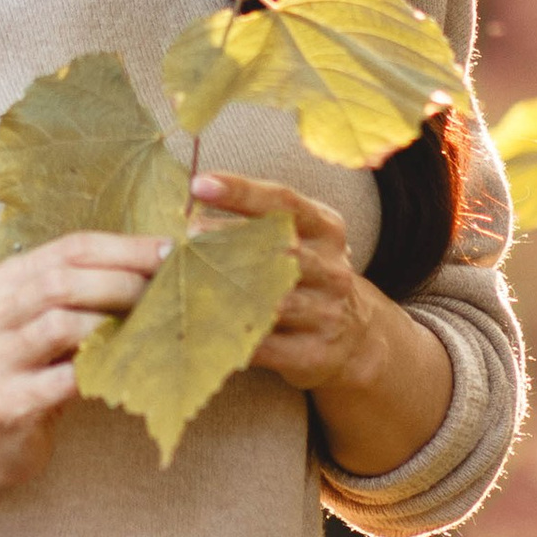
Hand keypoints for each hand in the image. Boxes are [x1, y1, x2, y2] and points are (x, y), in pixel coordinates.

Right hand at [0, 228, 169, 494]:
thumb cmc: (25, 372)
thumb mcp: (38, 321)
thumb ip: (78, 293)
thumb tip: (153, 267)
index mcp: (0, 284)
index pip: (69, 248)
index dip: (124, 248)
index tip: (167, 252)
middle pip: (62, 282)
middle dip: (122, 282)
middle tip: (162, 293)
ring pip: (60, 325)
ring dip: (111, 325)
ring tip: (145, 330)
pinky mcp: (7, 404)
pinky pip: (63, 380)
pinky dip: (100, 371)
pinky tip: (124, 370)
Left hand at [192, 173, 369, 390]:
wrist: (354, 338)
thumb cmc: (306, 279)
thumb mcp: (297, 243)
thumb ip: (256, 227)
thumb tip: (185, 220)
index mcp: (326, 229)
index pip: (284, 201)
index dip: (241, 191)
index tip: (199, 184)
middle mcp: (332, 268)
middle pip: (278, 248)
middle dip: (226, 239)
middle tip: (183, 236)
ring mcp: (327, 312)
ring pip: (274, 300)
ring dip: (225, 291)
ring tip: (184, 281)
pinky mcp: (314, 353)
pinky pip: (266, 345)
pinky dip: (230, 335)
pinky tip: (198, 327)